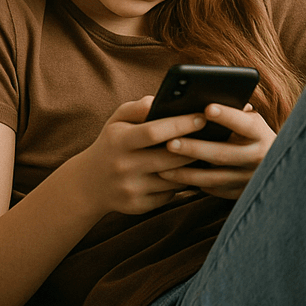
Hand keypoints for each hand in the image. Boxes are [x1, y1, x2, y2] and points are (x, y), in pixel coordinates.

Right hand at [67, 97, 205, 216]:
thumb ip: (137, 108)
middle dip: (195, 146)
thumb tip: (161, 100)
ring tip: (208, 154)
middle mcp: (124, 165)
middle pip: (170, 157)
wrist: (89, 182)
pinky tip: (188, 174)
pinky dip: (180, 183)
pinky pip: (170, 194)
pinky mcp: (140, 205)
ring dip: (192, 166)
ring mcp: (132, 187)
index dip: (180, 124)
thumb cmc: (111, 144)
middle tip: (215, 136)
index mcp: (118, 141)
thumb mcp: (115, 121)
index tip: (202, 117)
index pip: (153, 132)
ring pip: (174, 178)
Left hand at [160, 103, 275, 199]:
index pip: (244, 124)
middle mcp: (259, 158)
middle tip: (170, 142)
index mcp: (260, 134)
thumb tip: (203, 96)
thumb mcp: (247, 120)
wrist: (271, 165)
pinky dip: (190, 183)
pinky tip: (170, 177)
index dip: (227, 116)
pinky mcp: (238, 193)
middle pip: (223, 154)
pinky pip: (212, 189)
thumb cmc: (247, 132)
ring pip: (214, 177)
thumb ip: (231, 110)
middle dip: (195, 148)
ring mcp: (249, 178)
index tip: (207, 108)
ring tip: (161, 166)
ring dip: (186, 172)